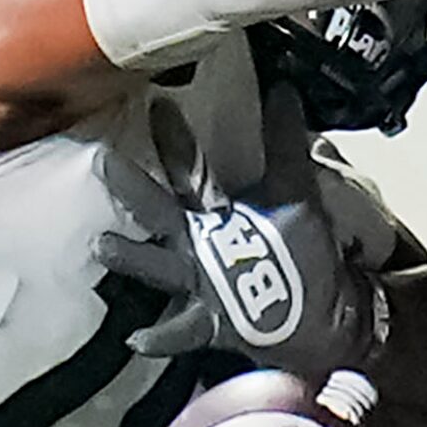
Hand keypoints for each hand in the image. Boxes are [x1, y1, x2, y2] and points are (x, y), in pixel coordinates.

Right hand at [92, 93, 380, 375]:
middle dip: (134, 189)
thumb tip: (287, 87)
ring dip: (134, 257)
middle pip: (160, 211)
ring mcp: (199, 285)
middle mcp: (196, 244)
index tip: (159, 107)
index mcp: (214, 212)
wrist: (322, 313)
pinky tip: (137, 339)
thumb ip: (286, 144)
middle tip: (103, 162)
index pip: (189, 171)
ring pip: (159, 267)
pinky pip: (179, 330)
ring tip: (103, 246)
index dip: (176, 142)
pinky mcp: (210, 324)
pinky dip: (159, 336)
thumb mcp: (296, 193)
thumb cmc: (301, 251)